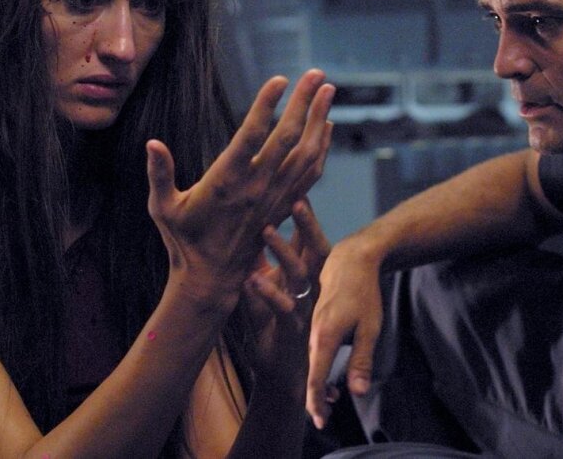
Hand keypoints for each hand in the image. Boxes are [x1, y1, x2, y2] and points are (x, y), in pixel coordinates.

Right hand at [146, 70, 333, 307]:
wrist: (213, 278)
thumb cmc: (183, 241)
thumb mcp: (162, 209)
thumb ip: (159, 174)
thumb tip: (152, 143)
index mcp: (227, 181)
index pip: (252, 135)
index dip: (267, 106)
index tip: (279, 80)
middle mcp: (257, 186)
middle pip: (288, 137)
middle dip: (305, 102)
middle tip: (316, 72)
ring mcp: (275, 196)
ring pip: (306, 153)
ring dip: (319, 120)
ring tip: (329, 90)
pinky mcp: (285, 205)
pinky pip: (310, 173)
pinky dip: (322, 147)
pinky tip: (327, 127)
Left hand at [243, 198, 331, 390]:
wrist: (280, 376)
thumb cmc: (272, 330)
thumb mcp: (262, 290)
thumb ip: (257, 265)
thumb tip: (247, 233)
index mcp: (302, 276)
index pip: (307, 239)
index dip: (304, 214)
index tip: (297, 186)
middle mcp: (308, 288)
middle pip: (315, 249)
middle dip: (307, 224)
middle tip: (296, 197)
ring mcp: (304, 307)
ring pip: (301, 274)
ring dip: (283, 251)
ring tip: (266, 230)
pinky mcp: (294, 329)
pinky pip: (283, 308)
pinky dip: (268, 293)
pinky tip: (254, 279)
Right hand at [306, 234, 384, 428]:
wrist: (351, 259)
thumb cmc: (364, 292)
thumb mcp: (369, 328)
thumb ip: (361, 360)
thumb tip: (358, 392)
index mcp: (324, 338)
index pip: (316, 379)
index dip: (317, 403)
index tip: (321, 423)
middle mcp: (313, 334)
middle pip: (311, 373)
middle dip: (316, 398)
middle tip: (324, 419)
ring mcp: (313, 325)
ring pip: (313, 361)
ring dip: (318, 382)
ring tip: (329, 402)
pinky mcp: (317, 319)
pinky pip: (315, 349)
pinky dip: (320, 366)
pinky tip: (329, 374)